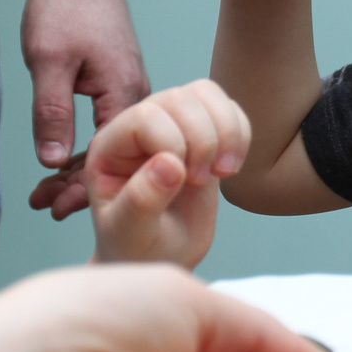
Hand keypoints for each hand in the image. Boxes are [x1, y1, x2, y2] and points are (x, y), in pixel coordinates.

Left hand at [23, 0, 148, 217]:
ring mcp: (129, 87)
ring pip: (111, 141)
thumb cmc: (66, 3)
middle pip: (117, 155)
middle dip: (82, 185)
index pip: (112, 156)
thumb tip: (53, 162)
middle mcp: (138, 94)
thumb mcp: (49, 59)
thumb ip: (52, 111)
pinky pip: (108, 124)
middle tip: (46, 209)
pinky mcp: (119, 80)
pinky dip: (87, 144)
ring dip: (83, 167)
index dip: (84, 187)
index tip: (57, 210)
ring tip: (49, 194)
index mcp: (126, 92)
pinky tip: (65, 158)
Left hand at [86, 79, 249, 266]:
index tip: (183, 181)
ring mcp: (172, 126)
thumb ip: (142, 199)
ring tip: (223, 172)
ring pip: (205, 93)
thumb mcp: (131, 233)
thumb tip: (170, 164)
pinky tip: (231, 169)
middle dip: (203, 138)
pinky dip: (241, 132)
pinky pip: (228, 108)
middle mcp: (139, 127)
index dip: (173, 142)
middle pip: (179, 97)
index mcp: (111, 146)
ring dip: (226, 130)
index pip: (146, 115)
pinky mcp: (202, 135)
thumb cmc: (135, 247)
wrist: (159, 258)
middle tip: (201, 180)